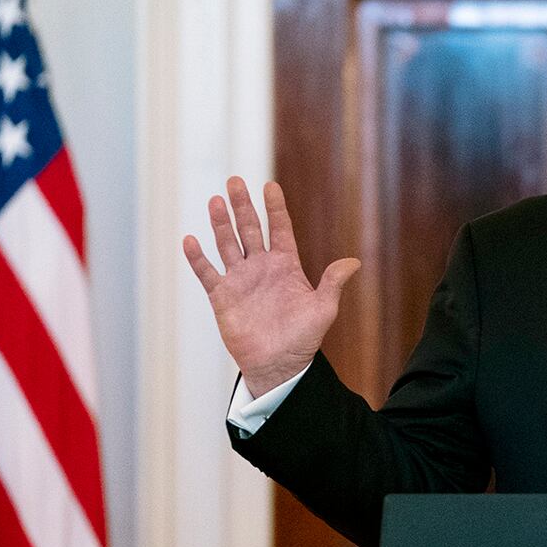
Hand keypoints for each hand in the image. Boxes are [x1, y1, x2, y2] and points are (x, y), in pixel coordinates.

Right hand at [182, 177, 359, 394]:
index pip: (279, 229)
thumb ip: (333, 283)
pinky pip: (207, 273)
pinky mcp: (222, 296)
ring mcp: (240, 280)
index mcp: (286, 265)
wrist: (278, 365)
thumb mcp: (322, 309)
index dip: (275, 208)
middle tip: (234, 181)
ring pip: (227, 244)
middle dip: (242, 206)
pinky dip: (198, 258)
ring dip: (221, 224)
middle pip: (249, 229)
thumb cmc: (303, 339)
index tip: (270, 186)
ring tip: (215, 201)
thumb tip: (355, 262)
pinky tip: (191, 240)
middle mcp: (261, 267)